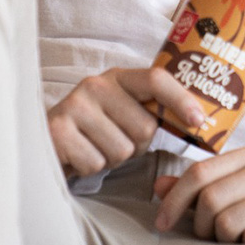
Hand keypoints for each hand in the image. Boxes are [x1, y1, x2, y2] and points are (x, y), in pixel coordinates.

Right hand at [46, 66, 205, 177]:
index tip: (199, 121)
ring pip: (122, 149)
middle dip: (137, 145)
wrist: (44, 144)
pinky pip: (96, 163)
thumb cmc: (95, 132)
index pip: (157, 79)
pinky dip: (92, 167)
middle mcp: (96, 85)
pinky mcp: (56, 131)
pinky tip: (80, 155)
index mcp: (119, 77)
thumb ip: (154, 112)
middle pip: (144, 126)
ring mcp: (75, 105)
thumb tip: (199, 122)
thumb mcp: (125, 113)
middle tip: (117, 140)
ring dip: (113, 158)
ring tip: (96, 147)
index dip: (181, 100)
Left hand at [153, 146, 244, 243]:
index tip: (162, 224)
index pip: (199, 172)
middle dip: (200, 227)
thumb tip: (158, 186)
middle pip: (210, 200)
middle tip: (208, 238)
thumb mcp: (232, 195)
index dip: (174, 201)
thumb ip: (196, 190)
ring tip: (233, 242)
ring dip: (222, 242)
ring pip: (227, 223)